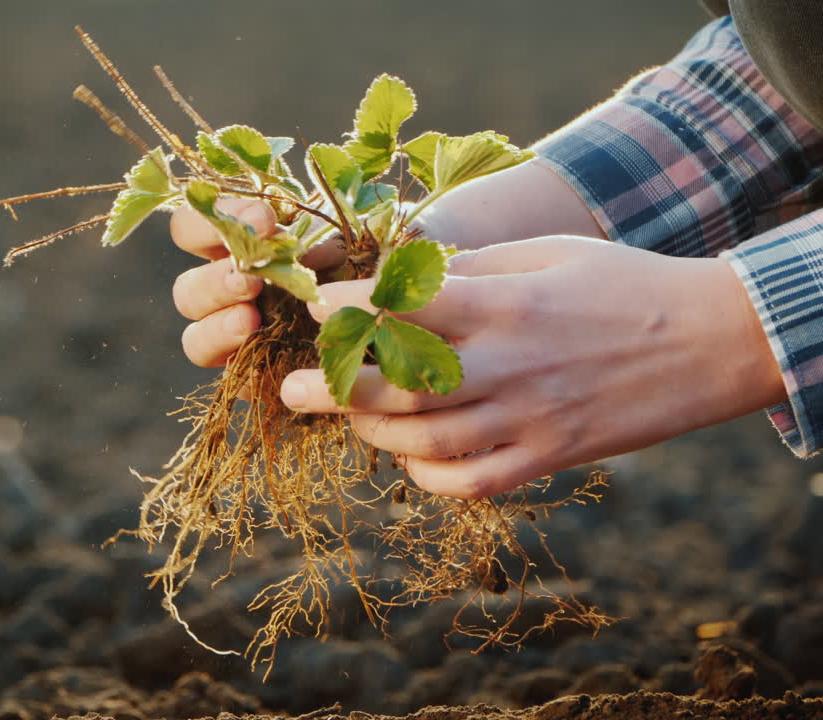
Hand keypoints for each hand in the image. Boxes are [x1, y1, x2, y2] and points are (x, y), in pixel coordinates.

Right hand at [170, 199, 341, 366]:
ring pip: (194, 339)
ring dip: (217, 328)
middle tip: (251, 281)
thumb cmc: (354, 275)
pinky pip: (232, 381)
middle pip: (185, 291)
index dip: (212, 221)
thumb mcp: (340, 246)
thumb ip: (315, 240)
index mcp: (232, 252)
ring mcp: (231, 342)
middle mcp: (222, 295)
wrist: (379, 329)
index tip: (262, 221)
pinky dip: (244, 368)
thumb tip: (300, 250)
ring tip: (250, 320)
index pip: (190, 229)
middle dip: (215, 283)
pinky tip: (265, 357)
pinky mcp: (250, 378)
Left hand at [280, 236, 785, 498]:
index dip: (347, 310)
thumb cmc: (619, 281)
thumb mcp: (545, 253)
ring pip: (425, 439)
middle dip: (333, 388)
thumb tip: (398, 278)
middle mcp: (509, 365)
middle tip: (291, 388)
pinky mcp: (549, 456)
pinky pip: (472, 481)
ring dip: (373, 432)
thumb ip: (470, 271)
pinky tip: (411, 457)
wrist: (710, 339)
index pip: (403, 309)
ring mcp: (529, 418)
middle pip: (398, 387)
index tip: (312, 308)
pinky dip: (429, 474)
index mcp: (504, 303)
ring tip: (350, 417)